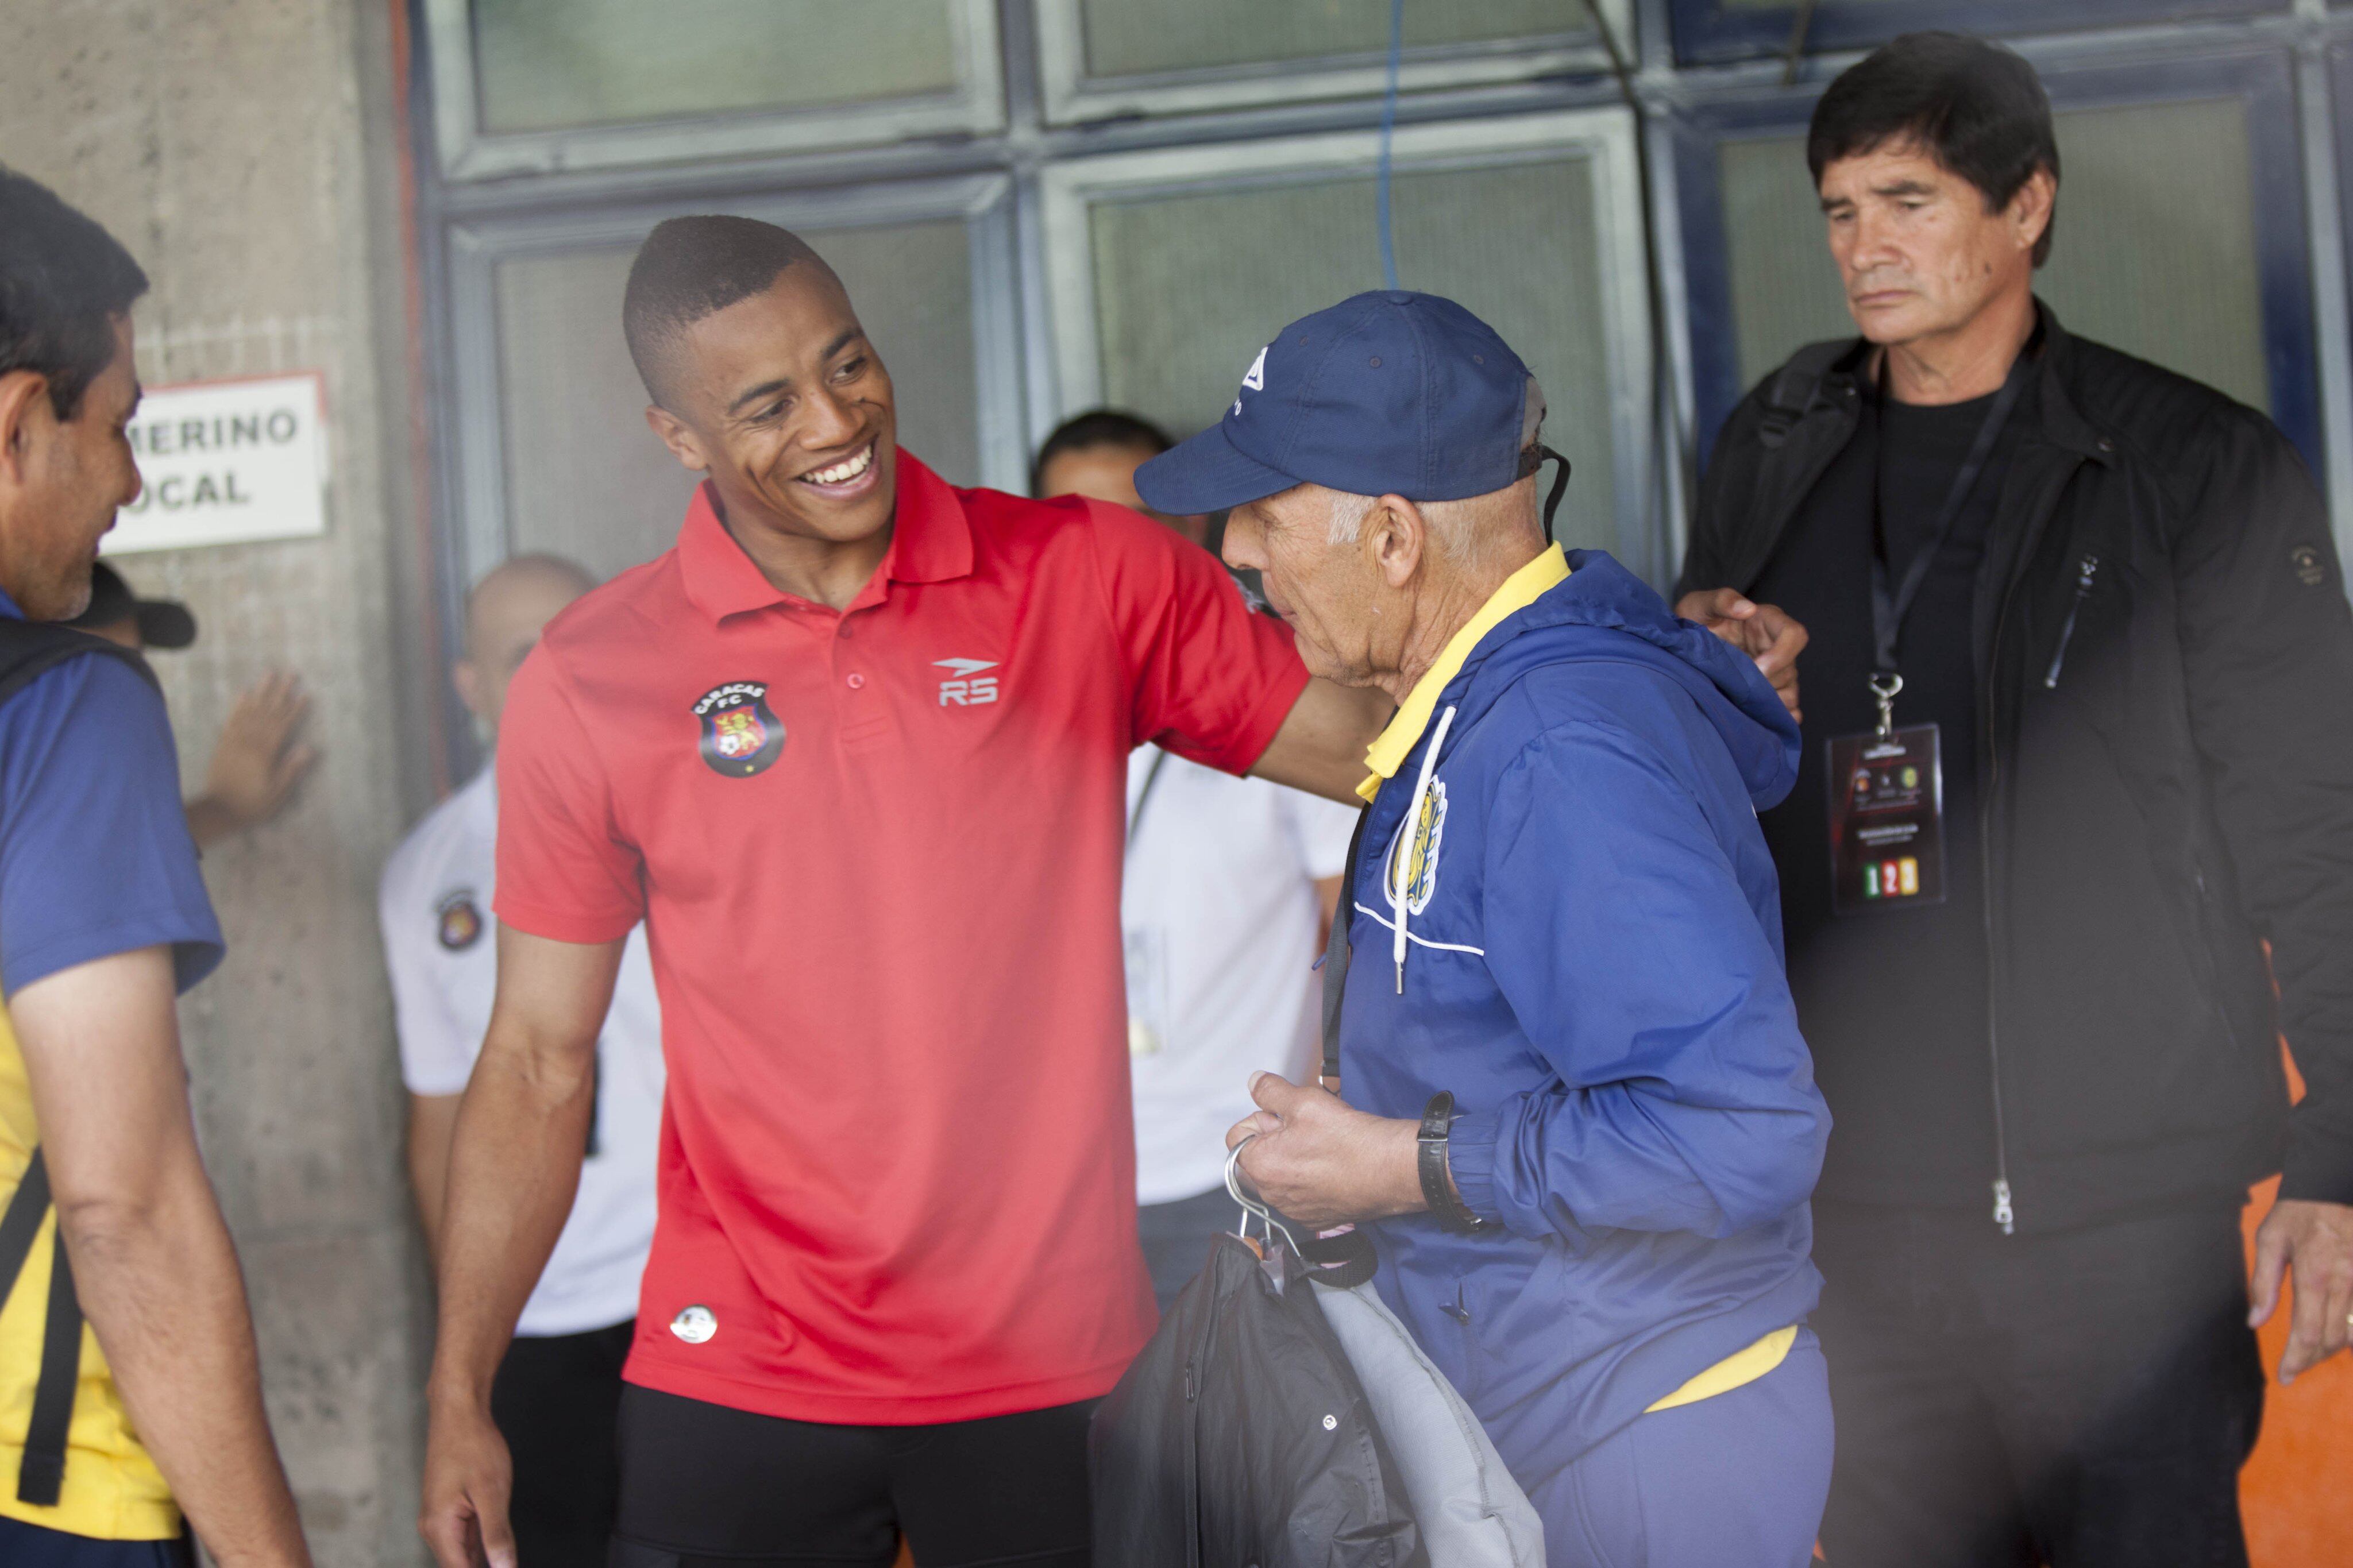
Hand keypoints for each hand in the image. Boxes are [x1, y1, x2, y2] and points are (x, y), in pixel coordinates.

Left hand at [193, 672, 317, 841]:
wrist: (219, 810)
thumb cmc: (253, 804)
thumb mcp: (277, 792)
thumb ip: (291, 769)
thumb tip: (308, 748)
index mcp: (265, 753)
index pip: (283, 725)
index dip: (295, 709)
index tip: (305, 693)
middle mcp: (250, 742)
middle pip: (268, 712)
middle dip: (280, 692)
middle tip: (290, 674)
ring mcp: (235, 740)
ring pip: (251, 711)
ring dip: (261, 692)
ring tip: (269, 674)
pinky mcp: (224, 743)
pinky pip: (232, 720)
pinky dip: (239, 705)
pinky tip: (244, 693)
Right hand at [420, 1395, 515, 1567]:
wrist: (458, 1411)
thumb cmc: (473, 1445)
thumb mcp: (491, 1493)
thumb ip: (497, 1535)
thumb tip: (504, 1567)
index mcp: (439, 1528)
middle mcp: (433, 1527)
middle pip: (459, 1564)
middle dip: (485, 1565)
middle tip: (508, 1560)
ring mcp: (439, 1517)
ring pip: (463, 1551)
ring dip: (483, 1557)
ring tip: (506, 1553)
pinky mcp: (447, 1507)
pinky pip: (464, 1535)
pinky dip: (481, 1541)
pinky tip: (499, 1543)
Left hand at [1224, 1072, 1422, 1229]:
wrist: (1391, 1171)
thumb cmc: (1350, 1140)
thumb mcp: (1304, 1100)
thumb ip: (1271, 1090)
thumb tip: (1255, 1082)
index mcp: (1260, 1166)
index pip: (1237, 1136)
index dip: (1261, 1119)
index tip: (1285, 1116)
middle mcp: (1272, 1194)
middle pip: (1258, 1157)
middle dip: (1275, 1140)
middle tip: (1306, 1128)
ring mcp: (1294, 1210)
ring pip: (1281, 1176)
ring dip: (1293, 1159)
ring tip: (1323, 1145)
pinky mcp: (1316, 1218)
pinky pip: (1302, 1194)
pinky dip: (1311, 1180)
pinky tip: (1332, 1165)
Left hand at [1675, 589, 1807, 720]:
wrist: (1678, 646)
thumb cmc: (1691, 620)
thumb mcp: (1698, 604)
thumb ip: (1721, 600)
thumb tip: (1748, 608)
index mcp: (1766, 621)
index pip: (1795, 634)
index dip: (1782, 654)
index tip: (1757, 668)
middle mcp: (1774, 646)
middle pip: (1790, 669)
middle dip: (1767, 683)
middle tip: (1738, 689)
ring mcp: (1773, 670)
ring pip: (1789, 691)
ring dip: (1770, 703)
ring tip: (1742, 704)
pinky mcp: (1767, 690)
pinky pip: (1785, 706)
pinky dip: (1779, 716)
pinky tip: (1761, 720)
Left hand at [2249, 1197, 2352, 1384]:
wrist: (2335, 1187)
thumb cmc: (2298, 1214)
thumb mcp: (2270, 1240)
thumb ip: (2264, 1283)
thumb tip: (2255, 1321)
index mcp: (2314, 1275)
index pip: (2307, 1333)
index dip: (2297, 1360)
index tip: (2284, 1376)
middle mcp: (2346, 1283)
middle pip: (2333, 1339)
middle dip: (2312, 1358)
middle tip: (2294, 1366)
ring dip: (2334, 1348)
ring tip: (2311, 1352)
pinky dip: (2352, 1332)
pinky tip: (2338, 1335)